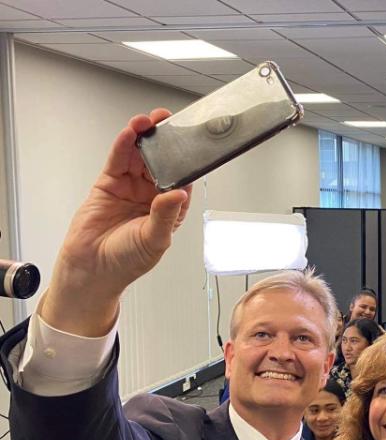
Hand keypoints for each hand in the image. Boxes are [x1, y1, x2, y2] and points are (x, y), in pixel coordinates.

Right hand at [41, 109, 191, 335]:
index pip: (183, 177)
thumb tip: (178, 194)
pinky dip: (124, 145)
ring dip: (145, 137)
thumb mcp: (154, 239)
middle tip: (170, 122)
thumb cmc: (126, 261)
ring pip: (140, 156)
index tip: (192, 142)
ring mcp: (131, 187)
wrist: (91, 270)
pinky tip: (130, 133)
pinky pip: (119, 160)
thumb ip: (165, 216)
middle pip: (162, 160)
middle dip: (166, 141)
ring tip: (149, 122)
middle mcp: (152, 194)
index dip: (187, 159)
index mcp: (170, 207)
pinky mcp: (110, 184)